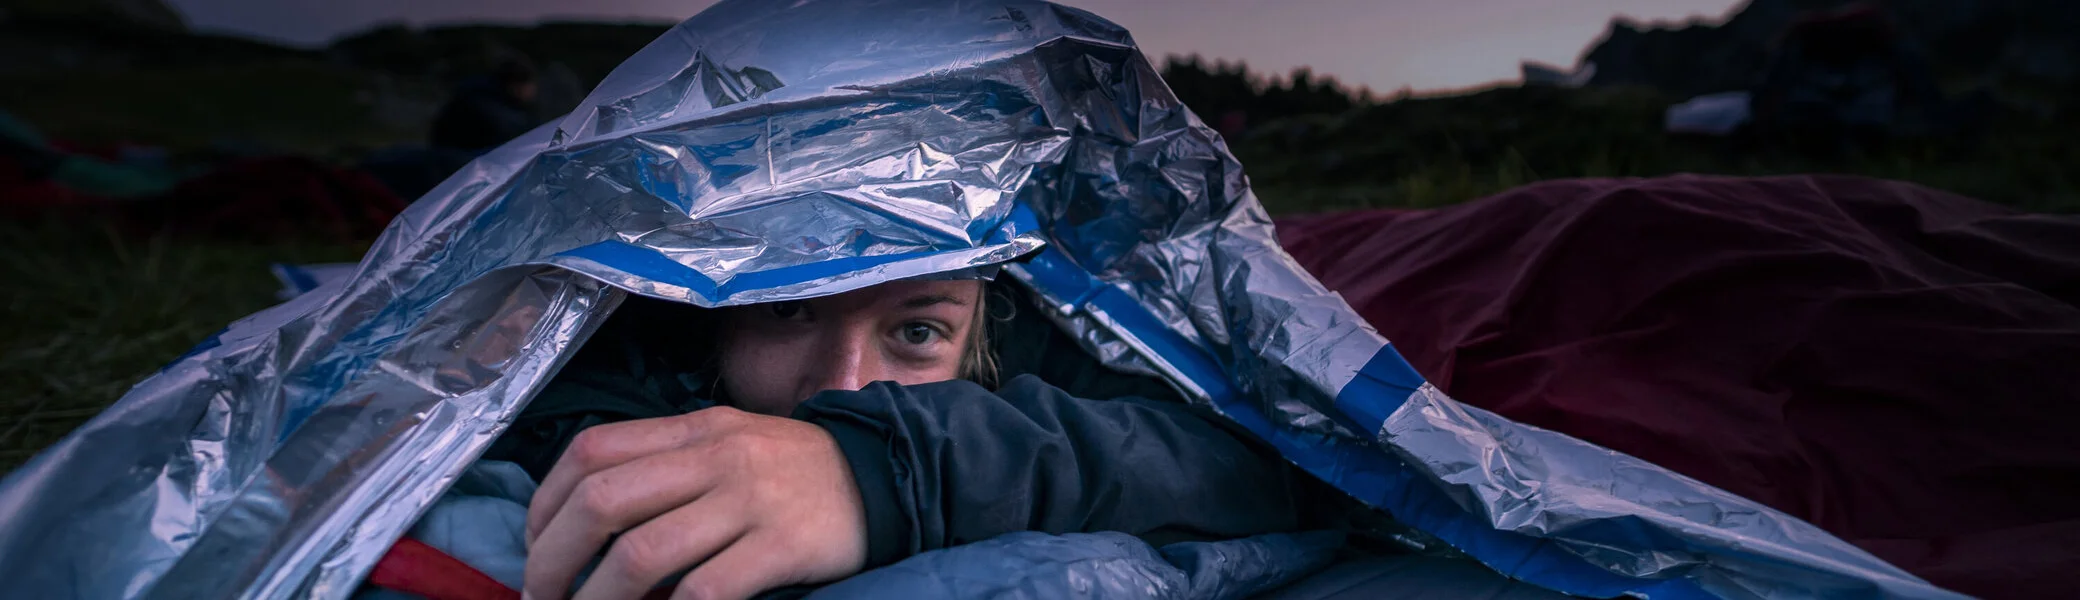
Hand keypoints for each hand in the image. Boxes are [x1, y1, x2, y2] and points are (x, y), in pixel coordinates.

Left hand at [522, 407, 868, 599]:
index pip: (590, 452)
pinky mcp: (781, 545)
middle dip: (553, 561)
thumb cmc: (790, 472)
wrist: (884, 478)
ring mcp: (749, 500)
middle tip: (542, 599)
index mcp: (693, 429)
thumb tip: (583, 523)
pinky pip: (705, 591)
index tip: (534, 552)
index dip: (544, 508)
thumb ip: (663, 467)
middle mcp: (715, 457)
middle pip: (602, 503)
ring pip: (642, 554)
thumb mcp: (725, 444)